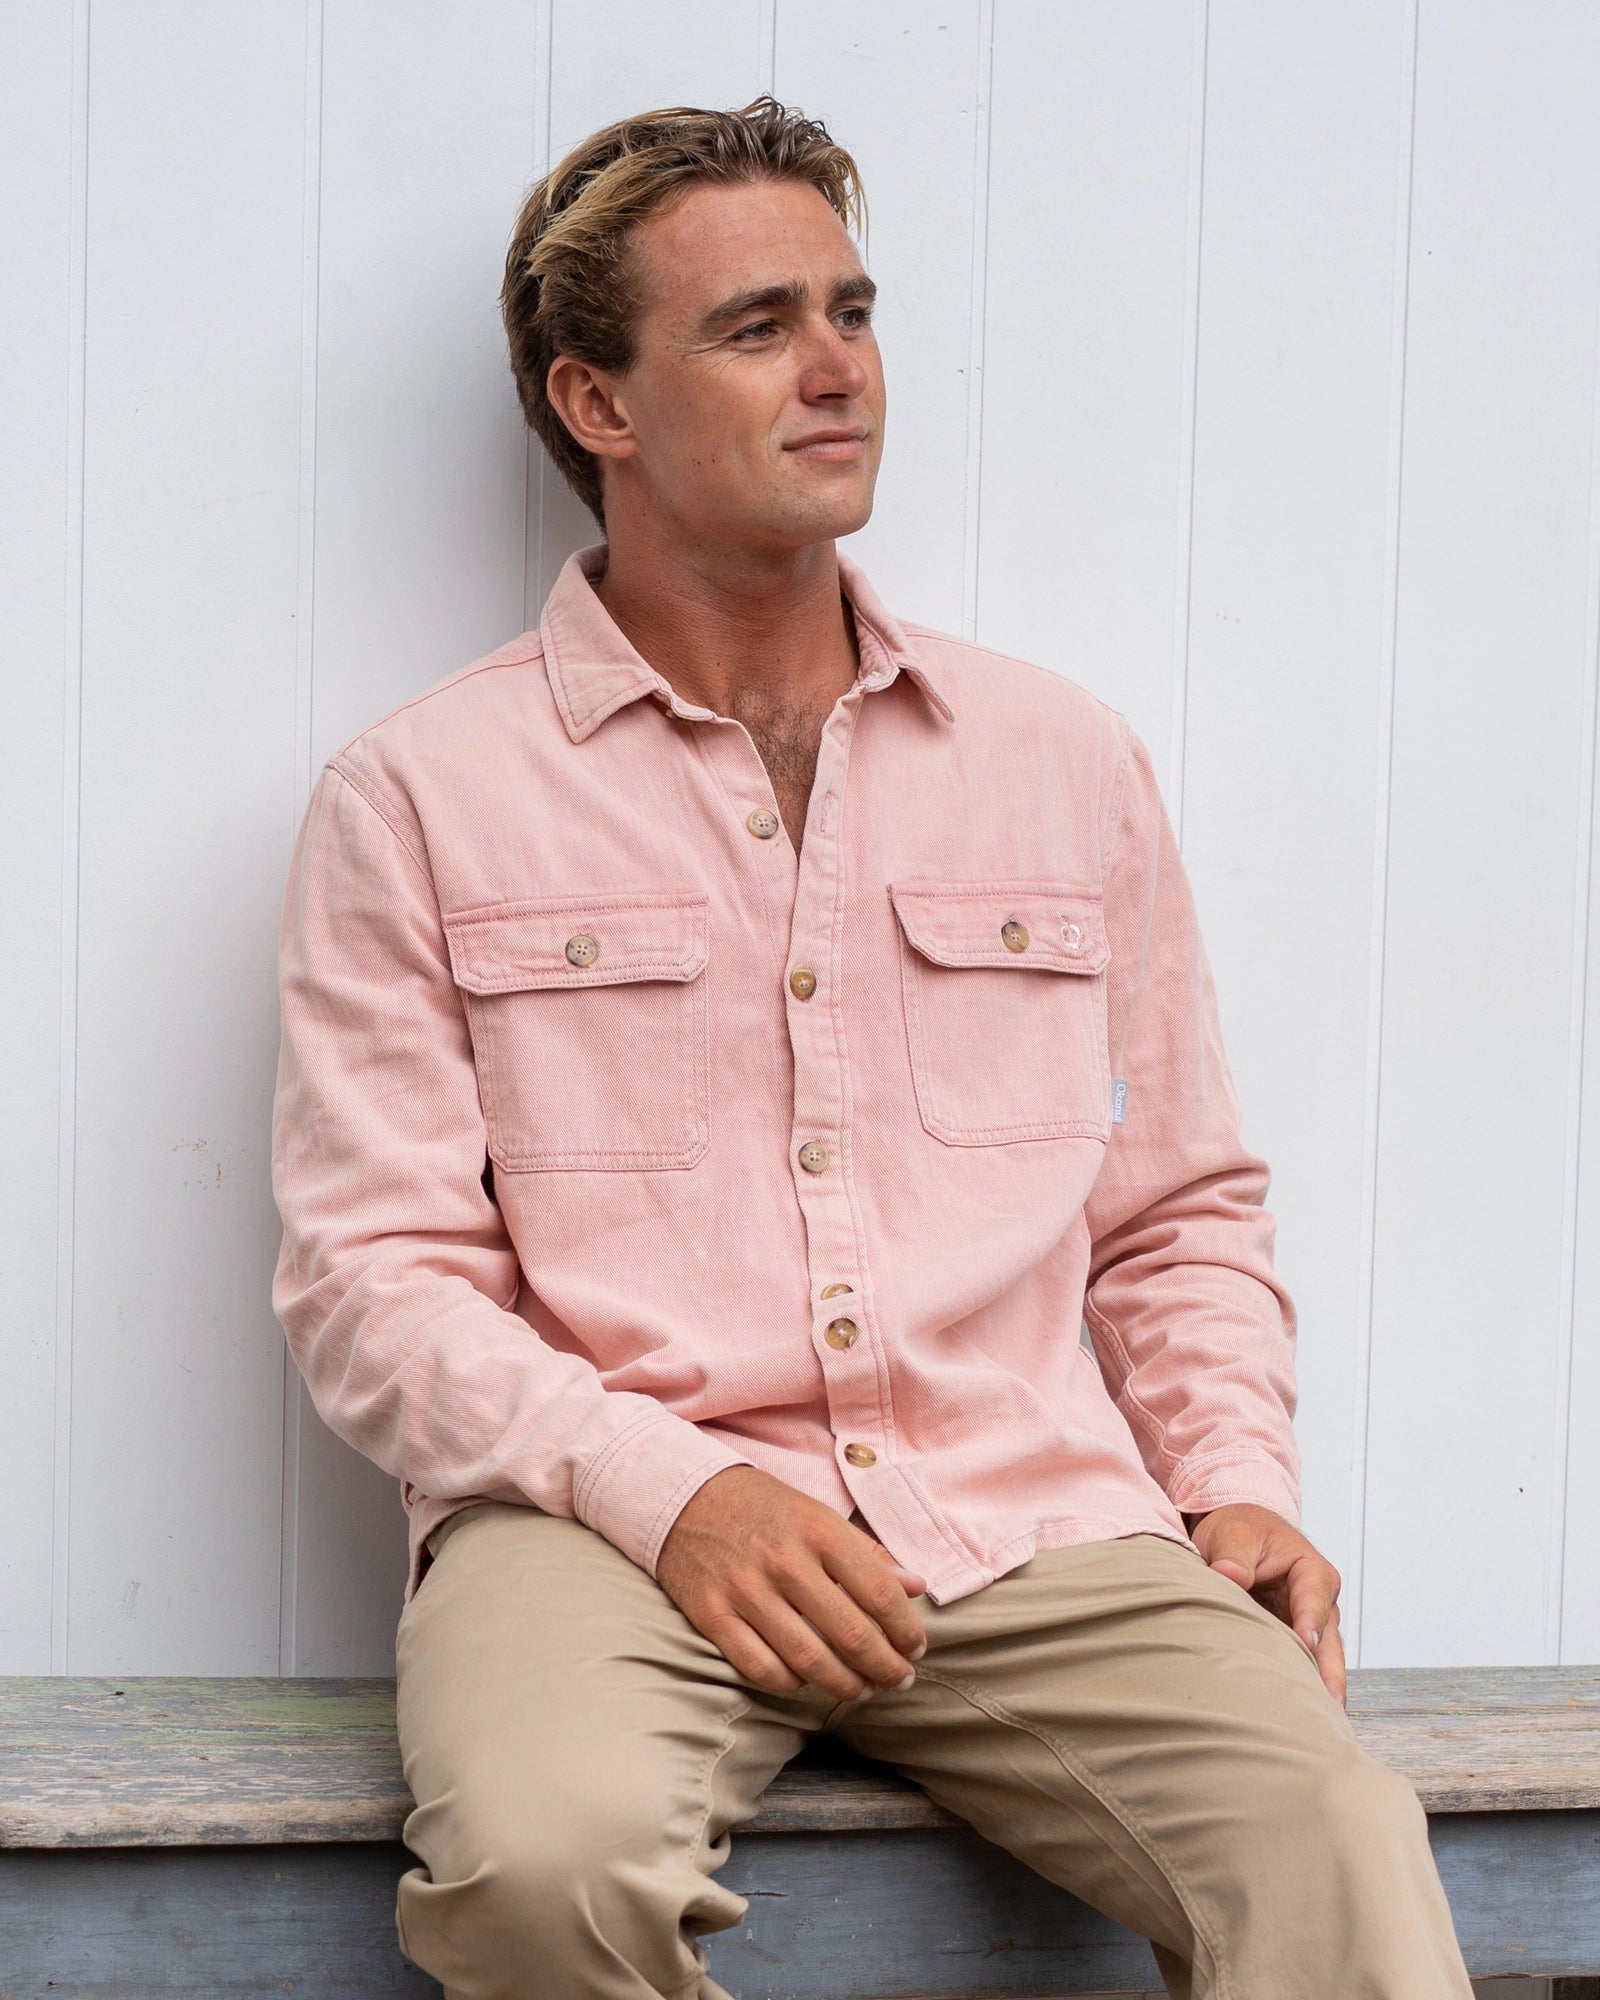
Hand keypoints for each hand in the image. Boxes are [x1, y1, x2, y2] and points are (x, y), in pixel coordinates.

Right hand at [656, 1465, 928, 1702]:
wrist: (684, 1495)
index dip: (905, 1629)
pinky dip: (791, 1684)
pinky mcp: (712, 1614)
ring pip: (808, 1660)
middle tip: (900, 1680)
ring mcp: (745, 1590)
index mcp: (818, 1529)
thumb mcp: (818, 1514)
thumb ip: (866, 1553)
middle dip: (885, 1667)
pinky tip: (807, 1682)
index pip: (879, 1592)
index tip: (915, 1647)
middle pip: (849, 1633)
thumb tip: (915, 1587)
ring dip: (845, 1685)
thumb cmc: (763, 1507)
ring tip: (863, 1691)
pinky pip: (760, 1667)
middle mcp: (784, 1561)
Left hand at [1182, 1502, 1346, 1706]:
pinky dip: (1299, 1687)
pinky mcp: (1293, 1642)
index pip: (1315, 1597)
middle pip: (1327, 1641)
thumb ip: (1233, 1556)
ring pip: (1319, 1661)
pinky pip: (1300, 1666)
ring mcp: (1308, 1626)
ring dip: (1316, 1688)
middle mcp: (1318, 1602)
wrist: (1236, 1534)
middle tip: (1326, 1706)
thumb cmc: (1240, 1529)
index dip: (1310, 1621)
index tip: (1306, 1643)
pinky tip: (1295, 1715)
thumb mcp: (1233, 1534)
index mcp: (1311, 1570)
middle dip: (1328, 1673)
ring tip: (1314, 1723)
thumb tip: (1230, 1575)